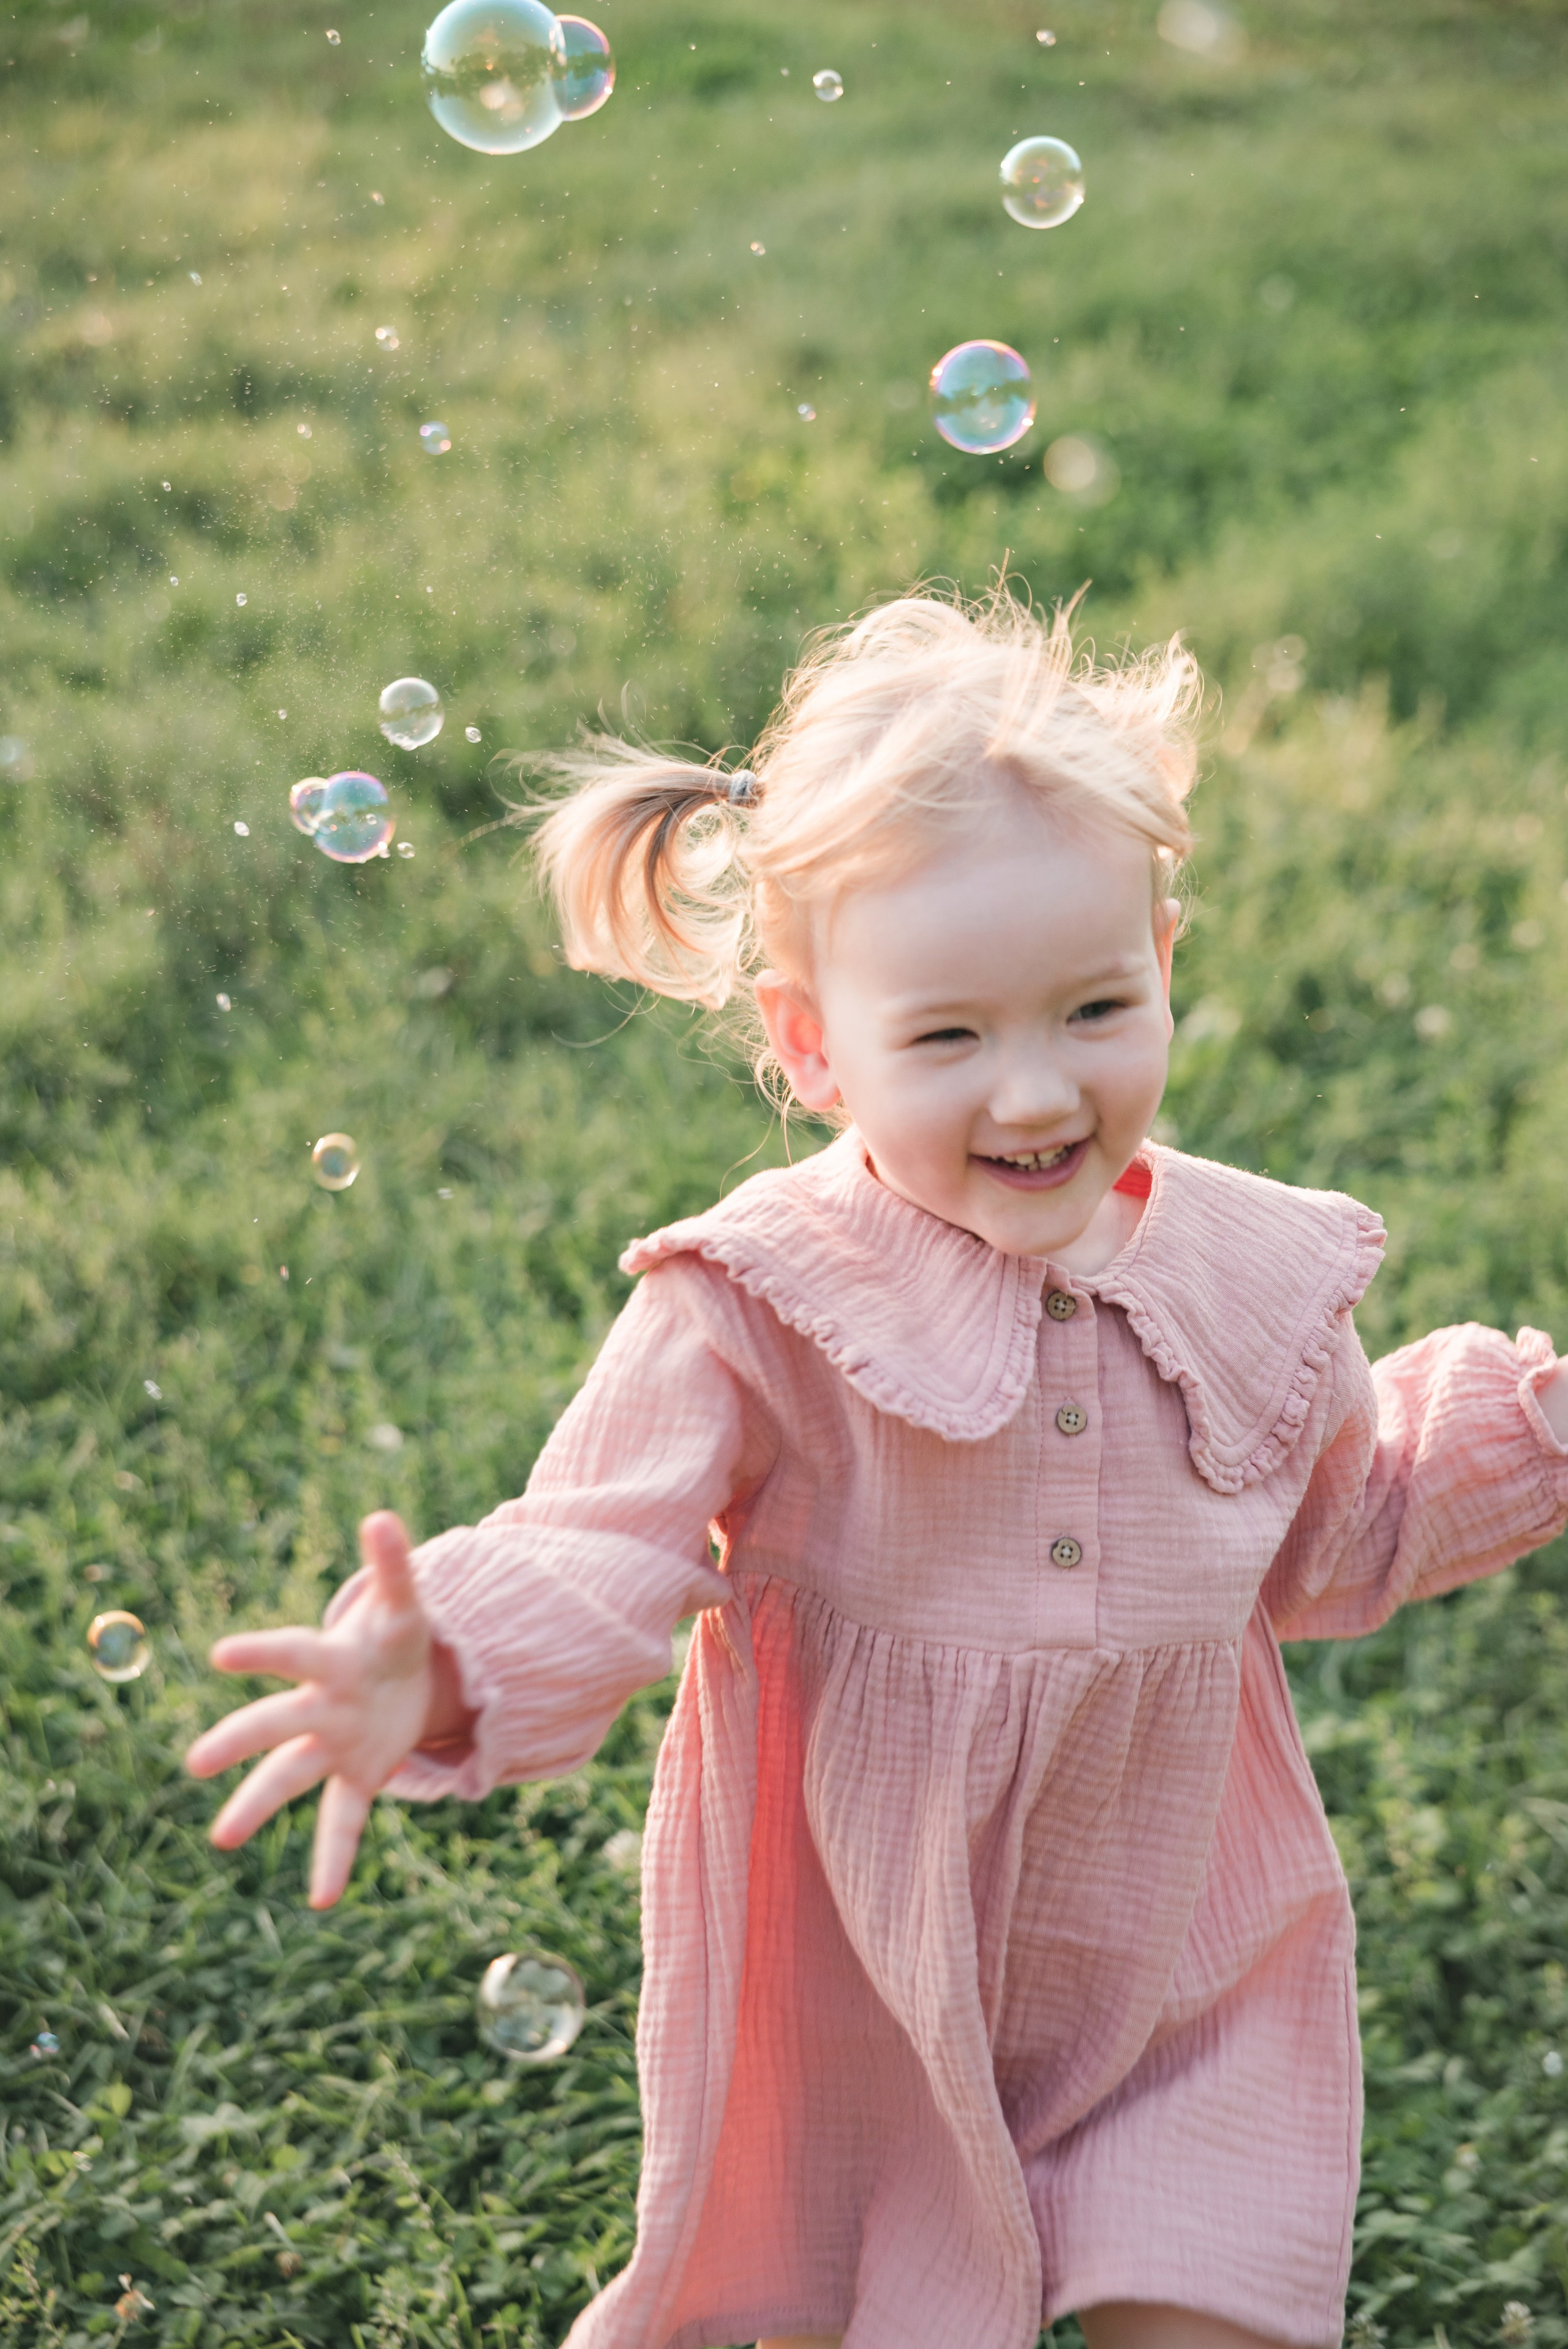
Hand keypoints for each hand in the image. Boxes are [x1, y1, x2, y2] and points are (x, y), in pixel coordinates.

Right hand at [186, 1511, 438, 1908]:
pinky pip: (341, 1821)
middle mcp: (321, 1707)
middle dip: (240, 1740)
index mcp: (330, 1660)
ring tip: (221, 1839)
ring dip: (257, 1805)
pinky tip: (321, 1899)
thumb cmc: (394, 1634)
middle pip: (276, 1723)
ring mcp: (334, 1746)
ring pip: (289, 1777)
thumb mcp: (404, 1603)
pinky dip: (333, 1858)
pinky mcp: (358, 1777)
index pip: (293, 1653)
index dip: (262, 1652)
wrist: (409, 1678)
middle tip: (197, 1763)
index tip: (222, 1655)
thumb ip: (392, 1565)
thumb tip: (381, 1517)